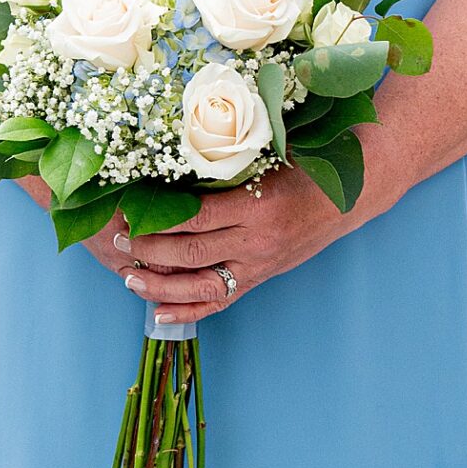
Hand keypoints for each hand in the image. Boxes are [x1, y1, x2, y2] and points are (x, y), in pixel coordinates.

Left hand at [94, 163, 351, 328]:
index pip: (197, 217)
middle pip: (193, 253)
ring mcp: (259, 265)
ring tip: (129, 279)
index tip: (129, 212)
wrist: (349, 197)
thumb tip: (172, 153)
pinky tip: (160, 314)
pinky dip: (189, 311)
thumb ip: (225, 160)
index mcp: (257, 206)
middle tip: (118, 240)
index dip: (159, 219)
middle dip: (150, 250)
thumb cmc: (304, 167)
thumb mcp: (267, 156)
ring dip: (162, 286)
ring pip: (202, 285)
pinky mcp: (260, 278)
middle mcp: (257, 241)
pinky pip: (221, 301)